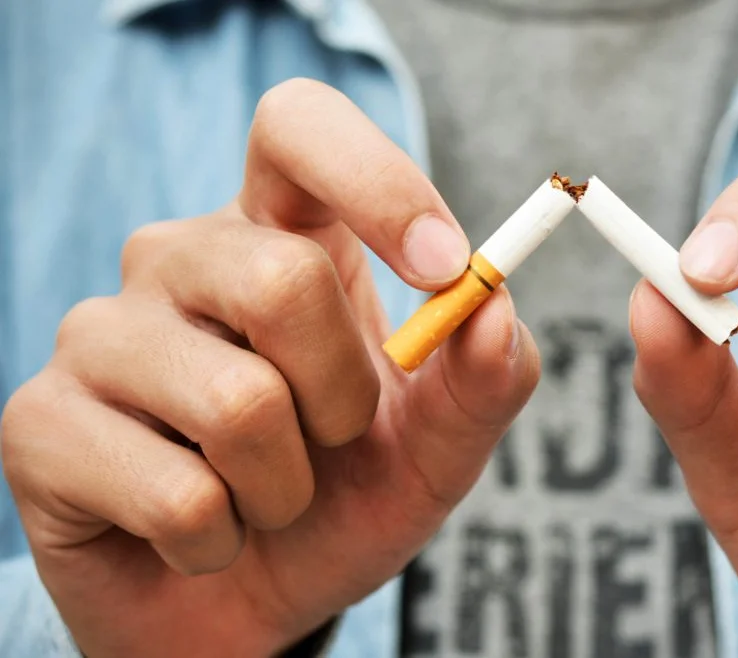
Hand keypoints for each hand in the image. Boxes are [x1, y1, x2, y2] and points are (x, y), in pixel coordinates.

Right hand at [0, 79, 539, 656]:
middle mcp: (179, 261)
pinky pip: (177, 495)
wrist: (248, 604)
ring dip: (286, 487)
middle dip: (344, 397)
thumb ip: (485, 379)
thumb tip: (493, 311)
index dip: (376, 181)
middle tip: (330, 443)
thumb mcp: (438, 445)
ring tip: (262, 498)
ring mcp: (99, 335)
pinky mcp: (39, 422)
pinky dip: (221, 542)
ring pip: (237, 403)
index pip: (299, 127)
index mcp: (280, 235)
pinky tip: (200, 535)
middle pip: (282, 278)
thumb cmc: (343, 499)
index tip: (445, 269)